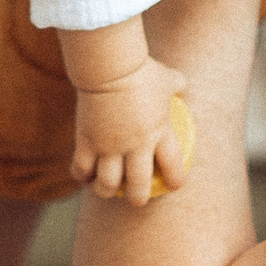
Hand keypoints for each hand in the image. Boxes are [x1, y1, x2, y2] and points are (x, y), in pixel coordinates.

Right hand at [70, 55, 189, 204]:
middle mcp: (136, 145)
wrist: (109, 66)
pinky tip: (83, 177)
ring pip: (108, 183)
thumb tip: (183, 83)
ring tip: (106, 190)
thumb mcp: (166, 77)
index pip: (173, 166)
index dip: (175, 180)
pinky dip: (81, 176)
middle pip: (138, 185)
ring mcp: (110, 145)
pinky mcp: (87, 141)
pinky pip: (81, 168)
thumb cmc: (140, 70)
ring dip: (107, 191)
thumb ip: (176, 84)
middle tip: (137, 199)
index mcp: (159, 132)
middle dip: (138, 198)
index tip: (174, 186)